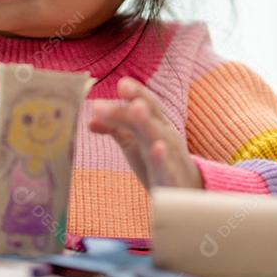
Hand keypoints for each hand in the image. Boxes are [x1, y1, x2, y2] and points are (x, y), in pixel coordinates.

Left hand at [88, 76, 201, 190]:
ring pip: (158, 134)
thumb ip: (116, 129)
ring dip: (147, 120)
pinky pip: (167, 166)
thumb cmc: (157, 164)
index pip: (147, 103)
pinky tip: (157, 147)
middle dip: (139, 98)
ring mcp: (170, 155)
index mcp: (157, 124)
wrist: (186, 194)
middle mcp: (165, 135)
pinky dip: (162, 156)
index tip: (121, 82)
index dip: (136, 92)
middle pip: (151, 113)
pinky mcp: (171, 177)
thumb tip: (90, 120)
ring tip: (136, 107)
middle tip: (123, 85)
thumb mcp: (135, 144)